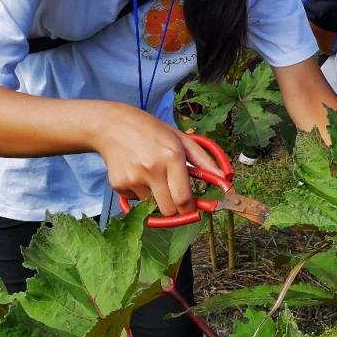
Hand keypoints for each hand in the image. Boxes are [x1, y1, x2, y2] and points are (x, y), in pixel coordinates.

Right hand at [92, 104, 223, 216]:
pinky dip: (139, 192)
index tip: (191, 208)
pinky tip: (136, 172)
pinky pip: (135, 201)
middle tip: (172, 193)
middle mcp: (152, 169)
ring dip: (155, 196)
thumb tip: (224, 177)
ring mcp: (133, 178)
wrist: (112, 125)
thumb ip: (204, 160)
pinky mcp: (118, 185)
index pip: (184, 198)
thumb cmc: (152, 131)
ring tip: (150, 174)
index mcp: (172, 156)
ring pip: (152, 205)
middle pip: (169, 210)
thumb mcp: (181, 139)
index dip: (190, 209)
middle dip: (174, 208)